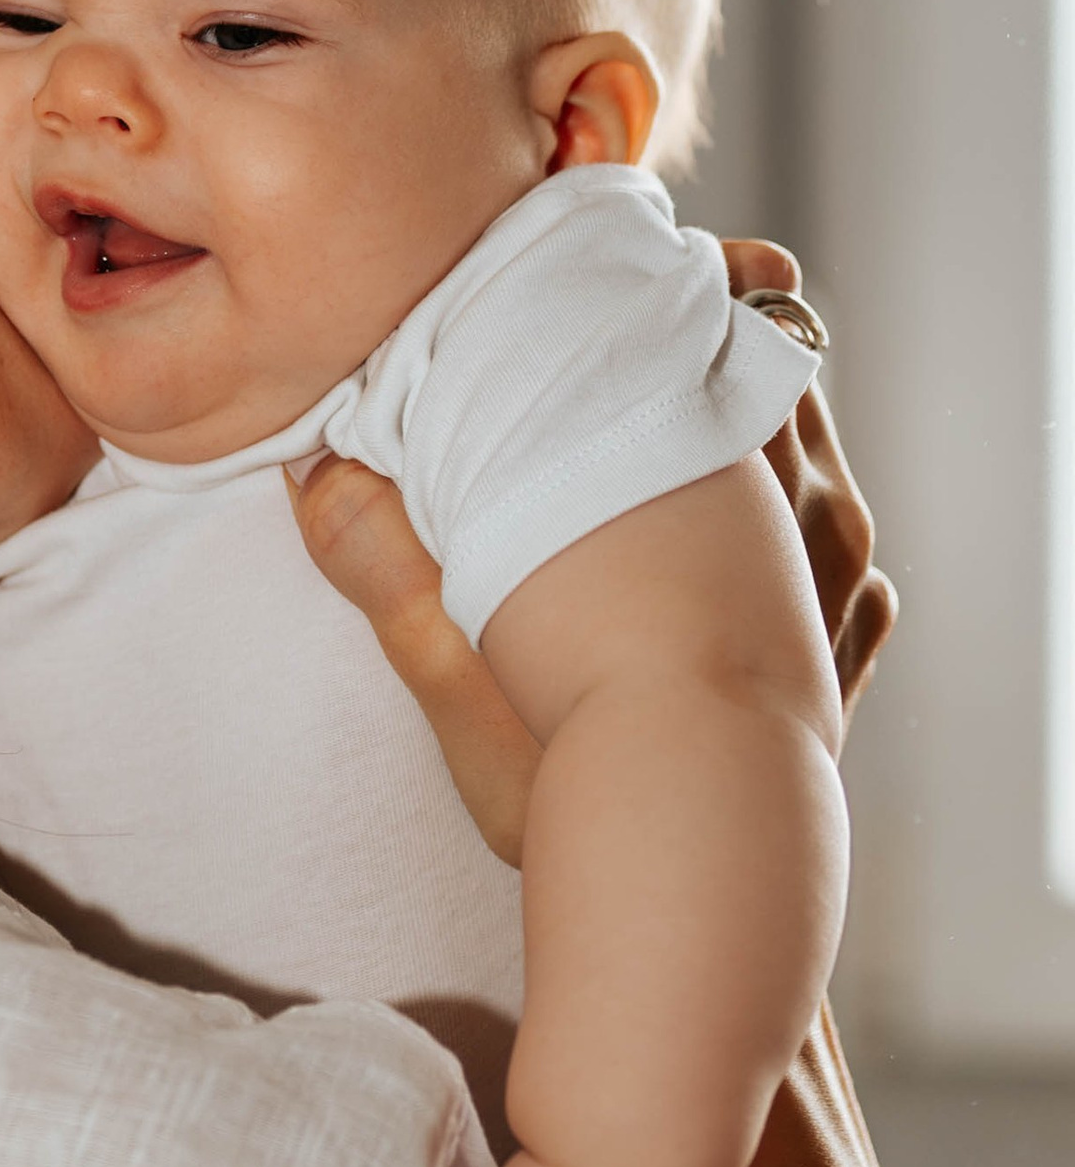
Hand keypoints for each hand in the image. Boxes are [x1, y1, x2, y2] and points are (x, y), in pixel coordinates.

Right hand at [290, 238, 890, 864]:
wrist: (702, 889)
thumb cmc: (582, 787)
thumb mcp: (455, 668)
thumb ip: (382, 555)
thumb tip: (313, 469)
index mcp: (711, 475)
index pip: (710, 303)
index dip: (653, 277)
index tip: (596, 279)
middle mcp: (807, 499)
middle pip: (767, 347)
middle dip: (689, 340)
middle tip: (609, 355)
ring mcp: (845, 567)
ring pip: (806, 434)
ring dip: (737, 422)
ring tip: (653, 448)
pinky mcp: (853, 630)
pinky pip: (839, 530)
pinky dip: (781, 511)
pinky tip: (715, 550)